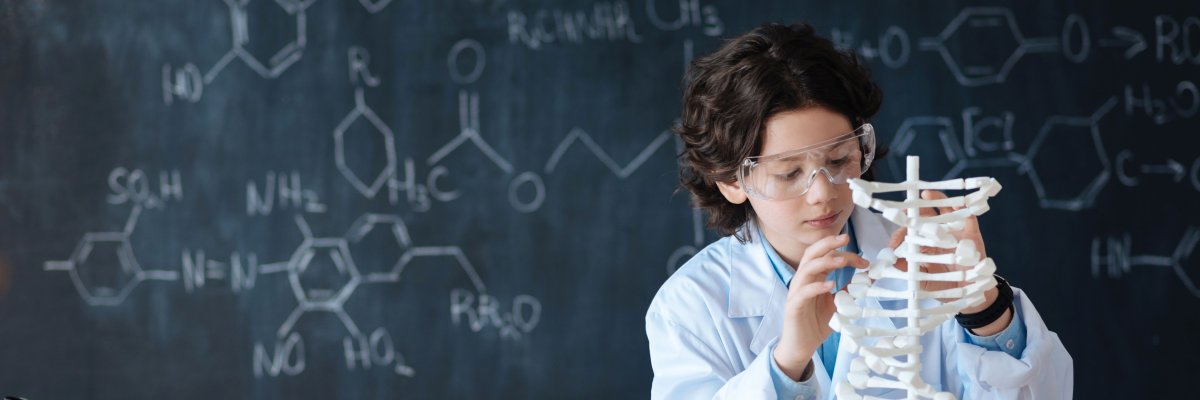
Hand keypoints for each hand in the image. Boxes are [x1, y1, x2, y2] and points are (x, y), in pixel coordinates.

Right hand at [772, 234, 868, 379]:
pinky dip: (816, 286)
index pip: (826, 256)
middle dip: (828, 243)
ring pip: (806, 269)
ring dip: (824, 262)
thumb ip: (849, 290)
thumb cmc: (817, 322)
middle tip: (845, 238)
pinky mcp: (793, 306)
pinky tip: (829, 285)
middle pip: (811, 254)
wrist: (801, 345)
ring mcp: (796, 292)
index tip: (865, 262)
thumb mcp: (838, 303)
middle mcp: (803, 280)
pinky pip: (803, 292)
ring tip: (841, 261)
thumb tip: (870, 278)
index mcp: (813, 277)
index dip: (845, 254)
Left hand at [886, 190, 993, 313]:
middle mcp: (937, 234)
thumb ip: (907, 270)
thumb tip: (891, 262)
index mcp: (924, 243)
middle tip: (906, 206)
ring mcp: (954, 231)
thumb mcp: (921, 280)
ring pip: (944, 210)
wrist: (969, 293)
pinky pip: (967, 216)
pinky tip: (953, 203)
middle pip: (925, 215)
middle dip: (915, 208)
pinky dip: (961, 208)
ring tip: (925, 195)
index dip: (900, 233)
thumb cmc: (944, 284)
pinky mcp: (970, 233)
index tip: (892, 244)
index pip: (910, 231)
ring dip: (936, 200)